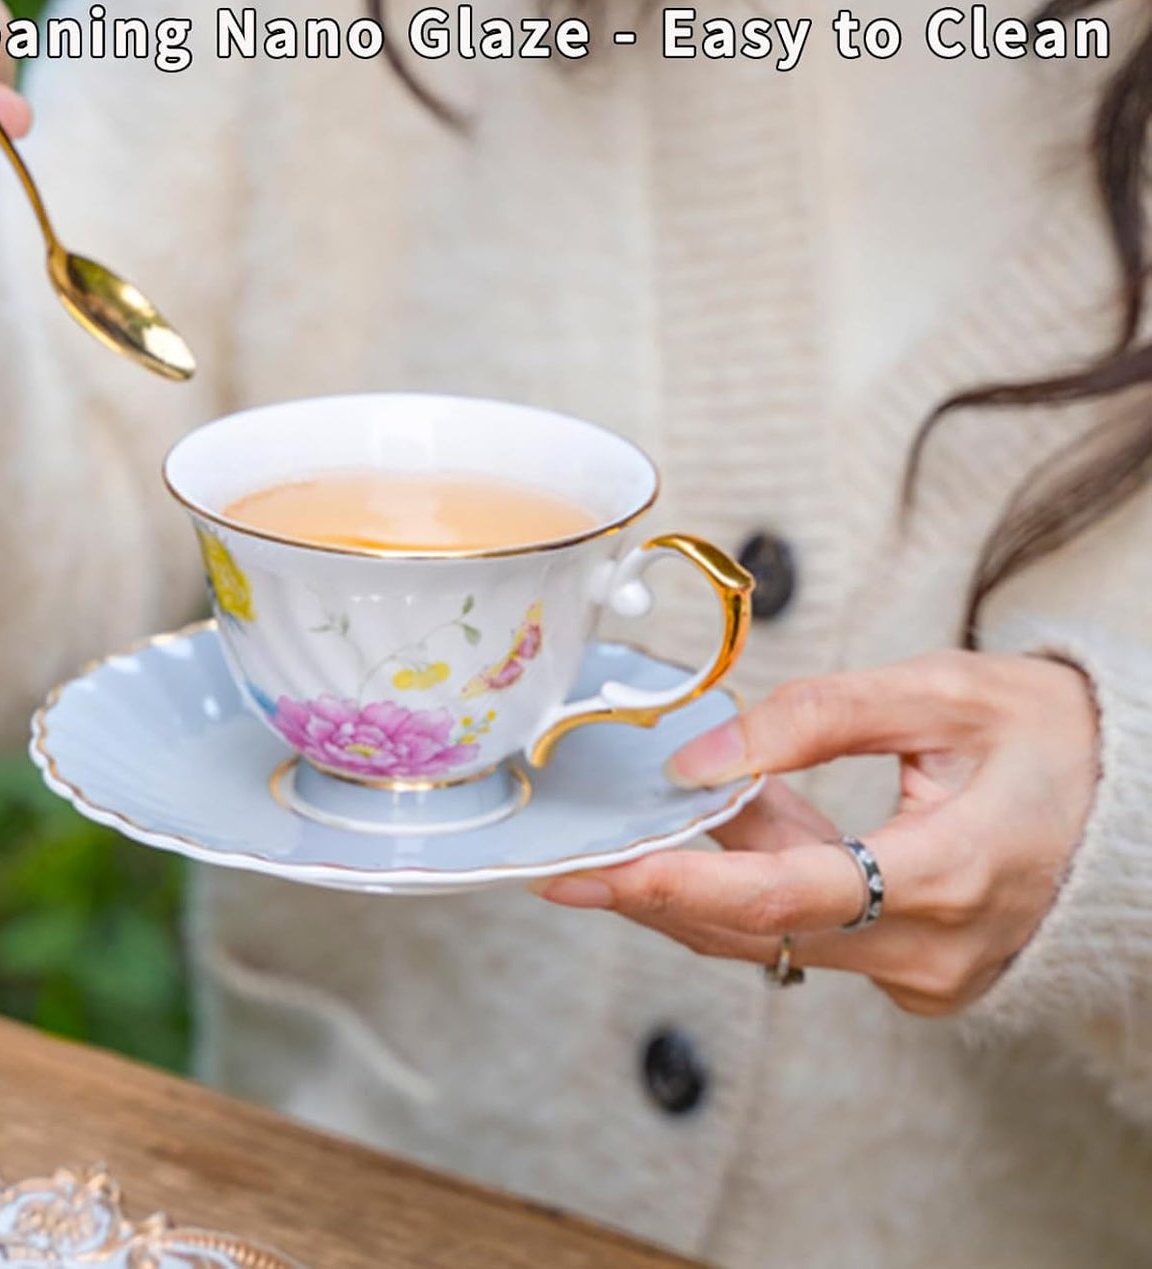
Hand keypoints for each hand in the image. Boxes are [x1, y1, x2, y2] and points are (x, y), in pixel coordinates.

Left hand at [536, 651, 1100, 1015]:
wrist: (1135, 803)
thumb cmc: (1049, 735)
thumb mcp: (936, 692)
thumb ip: (812, 719)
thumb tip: (699, 760)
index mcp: (949, 873)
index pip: (785, 898)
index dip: (681, 889)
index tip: (600, 876)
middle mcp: (934, 949)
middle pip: (761, 929)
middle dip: (661, 893)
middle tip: (572, 864)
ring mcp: (929, 975)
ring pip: (780, 936)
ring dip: (711, 878)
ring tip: (659, 821)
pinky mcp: (917, 973)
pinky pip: (812, 937)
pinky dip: (764, 886)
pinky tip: (741, 830)